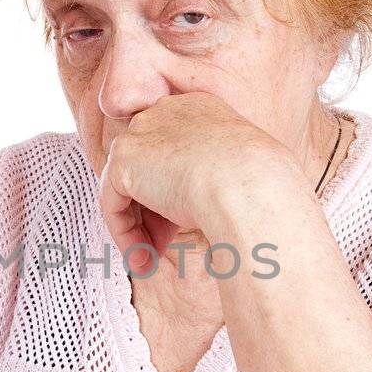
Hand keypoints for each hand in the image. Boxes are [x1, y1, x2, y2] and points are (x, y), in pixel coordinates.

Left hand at [97, 92, 296, 271]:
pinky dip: (125, 234)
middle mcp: (166, 112)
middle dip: (152, 214)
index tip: (182, 227)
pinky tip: (143, 259)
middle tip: (163, 247)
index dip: (174, 195)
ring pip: (127, 189)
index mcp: (198, 109)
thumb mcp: (235, 177)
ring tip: (150, 261)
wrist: (249, 185)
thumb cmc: (258, 188)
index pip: (172, 153)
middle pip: (146, 169)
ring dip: (138, 229)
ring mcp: (141, 132)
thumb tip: (185, 210)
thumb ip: (207, 181)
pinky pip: (113, 204)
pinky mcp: (124, 159)